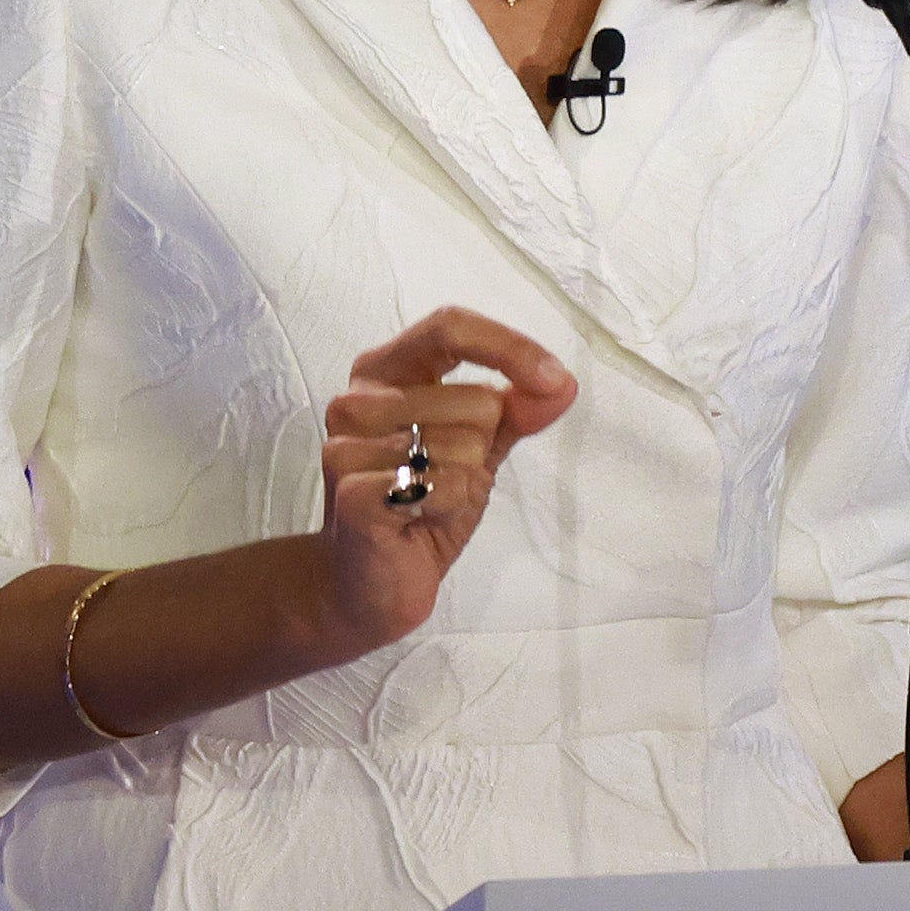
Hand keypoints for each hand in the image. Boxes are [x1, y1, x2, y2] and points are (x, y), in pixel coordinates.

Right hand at [316, 307, 574, 652]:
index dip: (509, 347)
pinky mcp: (353, 494)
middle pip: (473, 397)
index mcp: (384, 371)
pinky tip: (419, 521)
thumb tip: (561, 385)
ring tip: (429, 500)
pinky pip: (443, 486)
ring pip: (461, 444)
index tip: (556, 380)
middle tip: (446, 477)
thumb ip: (515, 411)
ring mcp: (347, 445)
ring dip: (464, 481)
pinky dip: (449, 507)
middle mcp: (357, 398)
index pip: (449, 327)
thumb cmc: (421, 504)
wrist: (370, 583)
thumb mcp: (476, 449)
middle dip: (482, 446)